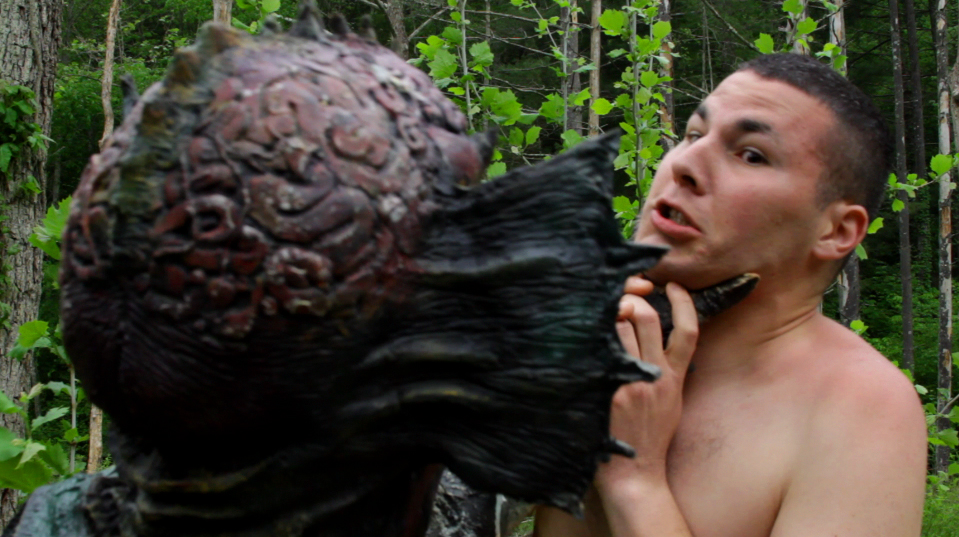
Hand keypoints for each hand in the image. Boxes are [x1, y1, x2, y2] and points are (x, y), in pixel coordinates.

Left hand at [596, 276, 698, 490]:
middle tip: (618, 298)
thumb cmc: (650, 438)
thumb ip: (670, 372)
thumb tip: (659, 341)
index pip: (688, 329)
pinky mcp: (605, 390)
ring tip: (595, 311)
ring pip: (619, 327)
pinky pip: (599, 350)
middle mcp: (654, 375)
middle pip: (646, 316)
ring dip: (607, 312)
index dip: (682, 302)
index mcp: (674, 378)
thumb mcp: (672, 403)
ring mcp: (628, 381)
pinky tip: (579, 330)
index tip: (672, 286)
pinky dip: (590, 336)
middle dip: (630, 297)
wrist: (635, 475)